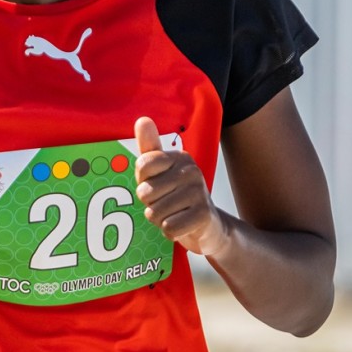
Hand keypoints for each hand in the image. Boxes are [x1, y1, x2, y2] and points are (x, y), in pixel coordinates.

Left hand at [134, 116, 229, 257]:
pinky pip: (169, 227)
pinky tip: (181, 226)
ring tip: (174, 215)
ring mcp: (199, 192)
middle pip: (145, 192)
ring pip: (155, 212)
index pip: (143, 166)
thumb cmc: (177, 196)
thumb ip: (150, 148)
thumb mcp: (162, 172)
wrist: (209, 226)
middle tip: (166, 203)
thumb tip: (142, 119)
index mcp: (179, 157)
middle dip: (150, 205)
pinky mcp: (203, 215)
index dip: (143, 182)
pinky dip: (170, 232)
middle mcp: (191, 170)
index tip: (157, 185)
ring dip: (159, 220)